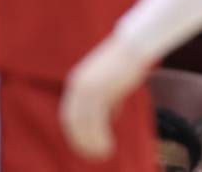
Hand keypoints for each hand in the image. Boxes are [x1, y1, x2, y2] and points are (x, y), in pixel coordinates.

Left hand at [59, 36, 152, 159]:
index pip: (68, 112)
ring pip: (82, 123)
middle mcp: (78, 85)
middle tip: (90, 154)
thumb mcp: (109, 84)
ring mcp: (87, 88)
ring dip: (90, 142)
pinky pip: (96, 119)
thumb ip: (106, 100)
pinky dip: (100, 136)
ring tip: (101, 154)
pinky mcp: (100, 90)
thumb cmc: (124, 64)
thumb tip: (108, 118)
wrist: (133, 47)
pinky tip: (107, 146)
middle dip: (79, 140)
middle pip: (71, 120)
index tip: (82, 145)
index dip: (74, 132)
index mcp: (77, 82)